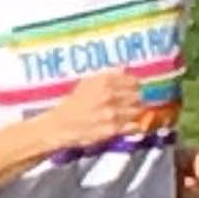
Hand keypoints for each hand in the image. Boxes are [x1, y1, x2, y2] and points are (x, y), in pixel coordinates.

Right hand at [38, 69, 153, 154]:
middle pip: (138, 96)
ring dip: (136, 112)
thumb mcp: (87, 83)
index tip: (134, 90)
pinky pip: (133, 126)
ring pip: (138, 111)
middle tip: (132, 103)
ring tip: (128, 114)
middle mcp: (109, 96)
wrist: (60, 126)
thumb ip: (107, 74)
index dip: (136, 86)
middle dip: (137, 100)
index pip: (134, 81)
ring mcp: (112, 113)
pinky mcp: (112, 130)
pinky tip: (131, 125)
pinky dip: (135, 125)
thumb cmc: (73, 104)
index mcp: (104, 82)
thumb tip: (124, 67)